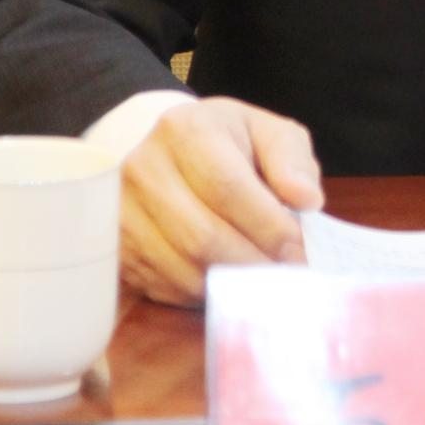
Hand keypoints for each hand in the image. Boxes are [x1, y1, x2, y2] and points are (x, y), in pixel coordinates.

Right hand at [119, 97, 323, 306]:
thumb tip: (307, 199)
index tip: (300, 253)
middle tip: (287, 279)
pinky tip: (228, 283)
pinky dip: (205, 295)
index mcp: (185, 130)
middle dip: (254, 266)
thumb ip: (291, 160)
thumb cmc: (228, 145)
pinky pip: (166, 287)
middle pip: (203, 237)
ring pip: (184, 269)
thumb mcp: (266, 134)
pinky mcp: (117, 250)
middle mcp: (143, 168)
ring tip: (263, 283)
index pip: (229, 188)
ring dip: (232, 286)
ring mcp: (122, 212)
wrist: (168, 153)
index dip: (269, 228)